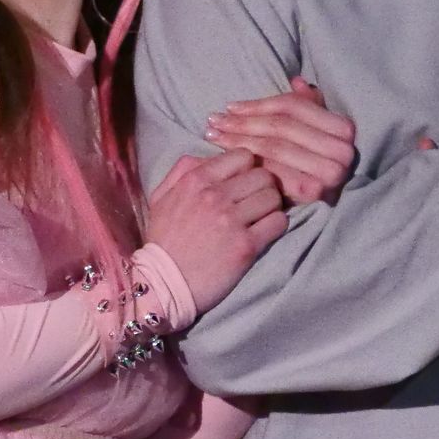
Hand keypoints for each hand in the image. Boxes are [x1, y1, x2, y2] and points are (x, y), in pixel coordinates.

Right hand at [144, 149, 286, 312]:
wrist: (163, 284)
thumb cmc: (163, 240)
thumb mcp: (161, 197)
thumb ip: (183, 170)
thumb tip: (210, 155)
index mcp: (196, 180)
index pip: (244, 156)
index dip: (247, 168)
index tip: (243, 183)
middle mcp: (215, 195)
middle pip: (263, 175)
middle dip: (263, 187)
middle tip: (255, 201)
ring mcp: (231, 220)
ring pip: (273, 197)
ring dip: (271, 207)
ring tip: (260, 217)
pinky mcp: (245, 246)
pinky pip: (278, 222)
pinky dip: (275, 226)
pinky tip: (264, 232)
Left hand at [202, 78, 357, 205]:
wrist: (325, 217)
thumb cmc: (309, 167)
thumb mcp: (312, 133)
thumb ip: (308, 107)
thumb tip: (296, 81)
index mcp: (344, 128)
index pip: (292, 107)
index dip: (258, 104)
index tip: (230, 107)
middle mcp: (343, 149)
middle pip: (281, 127)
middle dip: (243, 122)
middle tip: (213, 121)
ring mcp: (331, 172)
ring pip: (274, 147)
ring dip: (239, 139)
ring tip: (213, 134)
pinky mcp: (314, 192)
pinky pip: (273, 171)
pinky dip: (248, 164)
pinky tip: (225, 159)